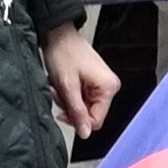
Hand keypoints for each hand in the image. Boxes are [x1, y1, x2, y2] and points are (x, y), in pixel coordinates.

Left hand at [41, 20, 120, 138]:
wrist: (58, 34)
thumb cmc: (64, 52)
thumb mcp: (68, 86)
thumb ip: (77, 111)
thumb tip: (85, 133)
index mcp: (108, 87)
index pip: (96, 120)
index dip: (78, 120)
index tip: (62, 111)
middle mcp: (109, 87)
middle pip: (90, 114)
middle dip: (70, 107)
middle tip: (58, 93)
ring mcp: (101, 84)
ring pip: (83, 107)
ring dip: (67, 101)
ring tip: (58, 86)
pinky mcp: (93, 82)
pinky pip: (81, 98)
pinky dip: (69, 95)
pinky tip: (61, 84)